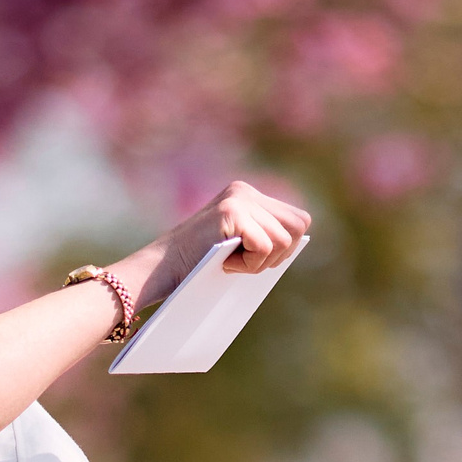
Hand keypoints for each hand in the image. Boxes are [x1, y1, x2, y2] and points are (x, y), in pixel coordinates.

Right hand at [130, 181, 312, 311]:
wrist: (159, 271)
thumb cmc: (199, 265)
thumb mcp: (239, 246)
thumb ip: (266, 235)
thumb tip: (302, 240)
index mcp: (248, 195)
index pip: (298, 220)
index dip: (285, 246)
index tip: (255, 257)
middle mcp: (245, 191)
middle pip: (298, 226)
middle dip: (279, 254)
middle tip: (244, 260)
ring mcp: (238, 199)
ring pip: (283, 240)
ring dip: (260, 262)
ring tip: (230, 260)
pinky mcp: (231, 213)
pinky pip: (265, 246)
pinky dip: (248, 264)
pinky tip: (224, 262)